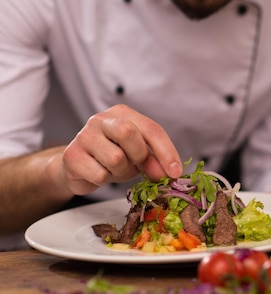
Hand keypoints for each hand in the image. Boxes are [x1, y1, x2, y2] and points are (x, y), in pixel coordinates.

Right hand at [61, 104, 182, 195]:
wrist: (77, 167)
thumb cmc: (112, 156)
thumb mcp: (138, 155)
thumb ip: (154, 161)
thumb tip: (169, 173)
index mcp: (123, 113)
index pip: (151, 129)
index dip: (166, 152)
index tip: (175, 172)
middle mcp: (101, 119)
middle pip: (128, 134)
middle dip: (139, 156)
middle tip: (137, 166)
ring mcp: (84, 136)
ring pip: (115, 158)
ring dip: (121, 171)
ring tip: (115, 169)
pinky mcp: (72, 155)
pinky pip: (100, 174)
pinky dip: (105, 180)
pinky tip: (99, 173)